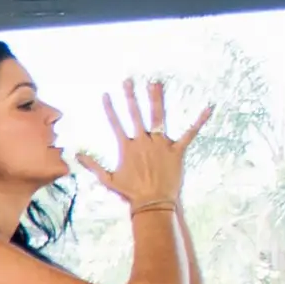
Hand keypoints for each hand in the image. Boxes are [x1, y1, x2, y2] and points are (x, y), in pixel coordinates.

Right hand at [78, 77, 210, 212]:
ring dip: (156, 99)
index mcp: (127, 147)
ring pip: (158, 117)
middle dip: (131, 96)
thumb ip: (93, 165)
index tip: (106, 94)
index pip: (116, 123)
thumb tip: (76, 155)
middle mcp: (143, 142)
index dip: (110, 108)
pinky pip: (189, 133)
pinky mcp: (176, 151)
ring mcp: (160, 145)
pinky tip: (208, 108)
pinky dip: (199, 121)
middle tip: (129, 81)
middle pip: (136, 114)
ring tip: (154, 83)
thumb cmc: (130, 193)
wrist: (152, 203)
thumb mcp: (107, 179)